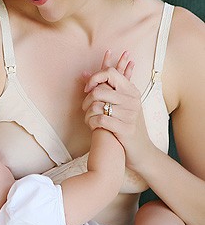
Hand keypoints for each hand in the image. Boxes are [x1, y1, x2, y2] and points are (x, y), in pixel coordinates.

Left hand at [82, 51, 151, 170]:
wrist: (141, 151)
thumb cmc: (125, 124)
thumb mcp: (120, 103)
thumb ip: (105, 87)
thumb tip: (83, 73)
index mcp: (131, 90)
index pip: (110, 73)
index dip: (95, 78)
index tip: (88, 89)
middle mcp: (133, 100)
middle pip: (99, 91)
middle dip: (86, 100)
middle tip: (85, 108)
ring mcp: (131, 114)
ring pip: (97, 106)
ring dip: (87, 114)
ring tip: (89, 119)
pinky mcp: (126, 129)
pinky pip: (100, 120)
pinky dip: (92, 123)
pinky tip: (93, 126)